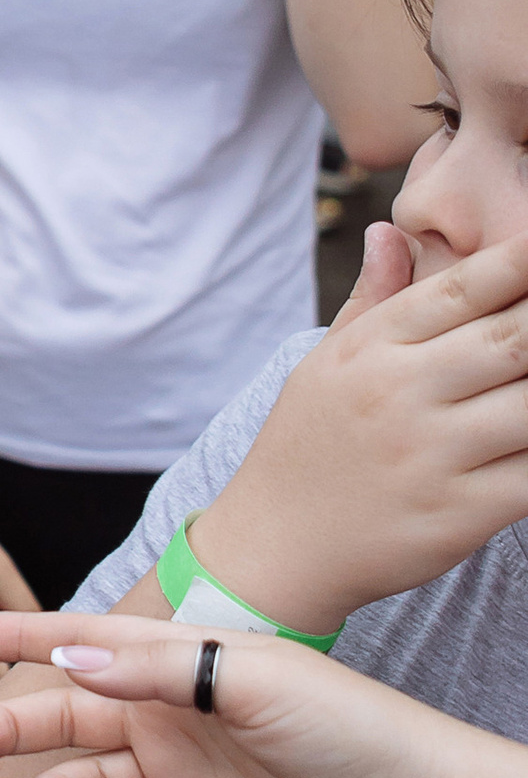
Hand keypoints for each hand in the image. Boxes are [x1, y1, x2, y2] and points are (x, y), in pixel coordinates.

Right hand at [0, 613, 454, 777]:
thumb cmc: (347, 727)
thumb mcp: (253, 680)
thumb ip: (160, 672)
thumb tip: (72, 662)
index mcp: (188, 665)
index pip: (89, 643)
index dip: (26, 638)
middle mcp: (178, 718)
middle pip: (77, 717)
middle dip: (19, 725)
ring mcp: (187, 777)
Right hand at [186, 217, 527, 632]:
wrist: (274, 546)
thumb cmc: (308, 446)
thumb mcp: (326, 363)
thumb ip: (374, 298)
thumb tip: (391, 230)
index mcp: (372, 347)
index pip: (462, 288)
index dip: (522, 261)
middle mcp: (400, 393)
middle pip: (513, 339)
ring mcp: (430, 455)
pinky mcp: (457, 514)